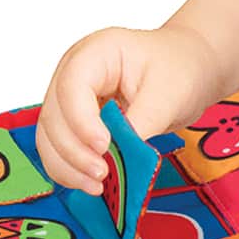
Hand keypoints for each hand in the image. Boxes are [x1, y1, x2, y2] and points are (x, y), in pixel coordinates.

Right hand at [35, 22, 223, 194]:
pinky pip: (60, 150)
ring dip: (68, 166)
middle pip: (55, 116)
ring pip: (50, 138)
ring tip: (99, 185)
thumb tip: (119, 160)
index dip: (82, 121)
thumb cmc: (180, 69)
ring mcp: (70, 98)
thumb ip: (141, 124)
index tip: (104, 146)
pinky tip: (93, 184)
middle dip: (74, 151)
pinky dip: (71, 170)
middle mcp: (74, 73)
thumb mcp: (168, 94)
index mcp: (96, 52)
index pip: (72, 86)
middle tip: (102, 174)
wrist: (188, 69)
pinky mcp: (74, 122)